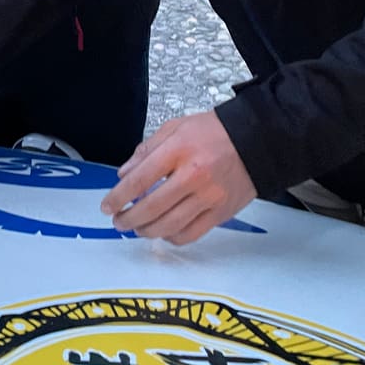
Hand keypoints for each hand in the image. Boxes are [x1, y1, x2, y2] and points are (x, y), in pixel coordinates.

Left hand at [101, 111, 255, 244]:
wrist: (257, 140)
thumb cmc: (215, 132)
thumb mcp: (176, 127)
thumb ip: (147, 150)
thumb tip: (124, 173)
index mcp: (179, 150)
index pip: (139, 179)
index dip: (118, 196)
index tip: (107, 205)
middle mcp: (194, 176)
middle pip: (151, 207)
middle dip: (128, 218)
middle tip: (118, 220)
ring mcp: (209, 197)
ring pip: (169, 225)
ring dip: (146, 231)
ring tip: (136, 228)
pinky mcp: (222, 212)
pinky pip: (191, 234)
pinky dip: (172, 237)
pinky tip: (163, 231)